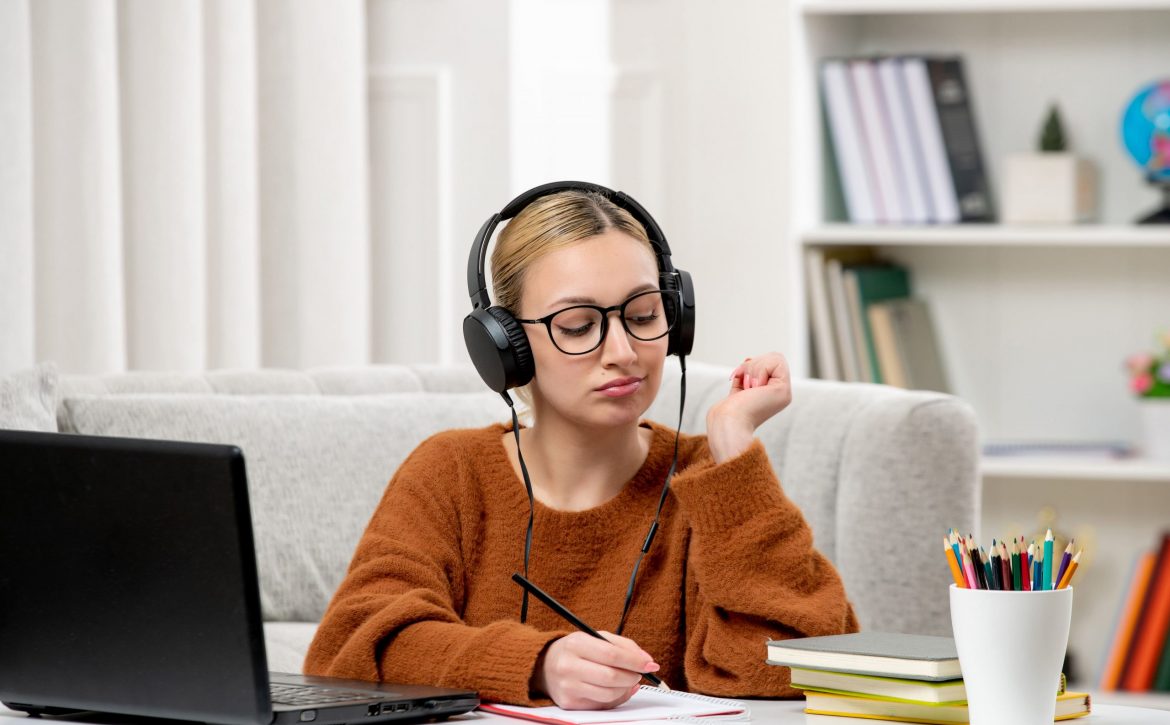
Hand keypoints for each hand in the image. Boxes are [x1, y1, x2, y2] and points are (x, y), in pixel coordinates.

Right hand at [533, 631, 659, 709]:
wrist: (544, 666)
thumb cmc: (576, 650)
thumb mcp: (595, 637)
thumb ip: (622, 646)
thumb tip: (646, 661)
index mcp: (576, 644)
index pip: (612, 655)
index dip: (635, 661)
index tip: (650, 664)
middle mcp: (569, 666)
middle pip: (611, 677)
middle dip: (632, 676)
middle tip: (638, 674)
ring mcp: (568, 687)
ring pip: (608, 694)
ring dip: (625, 689)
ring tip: (627, 680)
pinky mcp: (569, 703)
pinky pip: (601, 704)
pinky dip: (614, 698)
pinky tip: (615, 689)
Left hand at [706, 352, 792, 463]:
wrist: (728, 423)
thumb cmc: (728, 410)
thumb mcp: (738, 386)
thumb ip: (748, 374)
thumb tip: (749, 359)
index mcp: (772, 393)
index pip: (769, 362)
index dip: (752, 364)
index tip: (740, 378)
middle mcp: (781, 393)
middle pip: (774, 357)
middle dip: (753, 365)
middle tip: (746, 385)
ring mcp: (785, 392)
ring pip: (775, 357)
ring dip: (754, 369)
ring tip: (749, 389)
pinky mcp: (784, 390)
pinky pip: (776, 362)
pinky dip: (759, 370)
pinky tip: (754, 388)